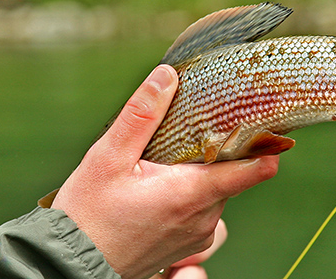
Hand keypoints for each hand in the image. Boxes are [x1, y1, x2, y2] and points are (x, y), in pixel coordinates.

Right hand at [50, 64, 278, 278]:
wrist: (70, 267)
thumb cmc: (87, 218)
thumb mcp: (108, 157)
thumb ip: (141, 115)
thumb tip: (166, 76)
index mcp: (191, 194)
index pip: (253, 168)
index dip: (265, 141)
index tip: (266, 119)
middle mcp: (203, 218)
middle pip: (231, 172)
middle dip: (216, 148)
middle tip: (190, 128)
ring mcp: (197, 235)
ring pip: (216, 189)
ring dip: (200, 172)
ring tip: (165, 161)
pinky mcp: (188, 245)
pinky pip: (204, 210)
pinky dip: (191, 193)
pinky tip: (160, 187)